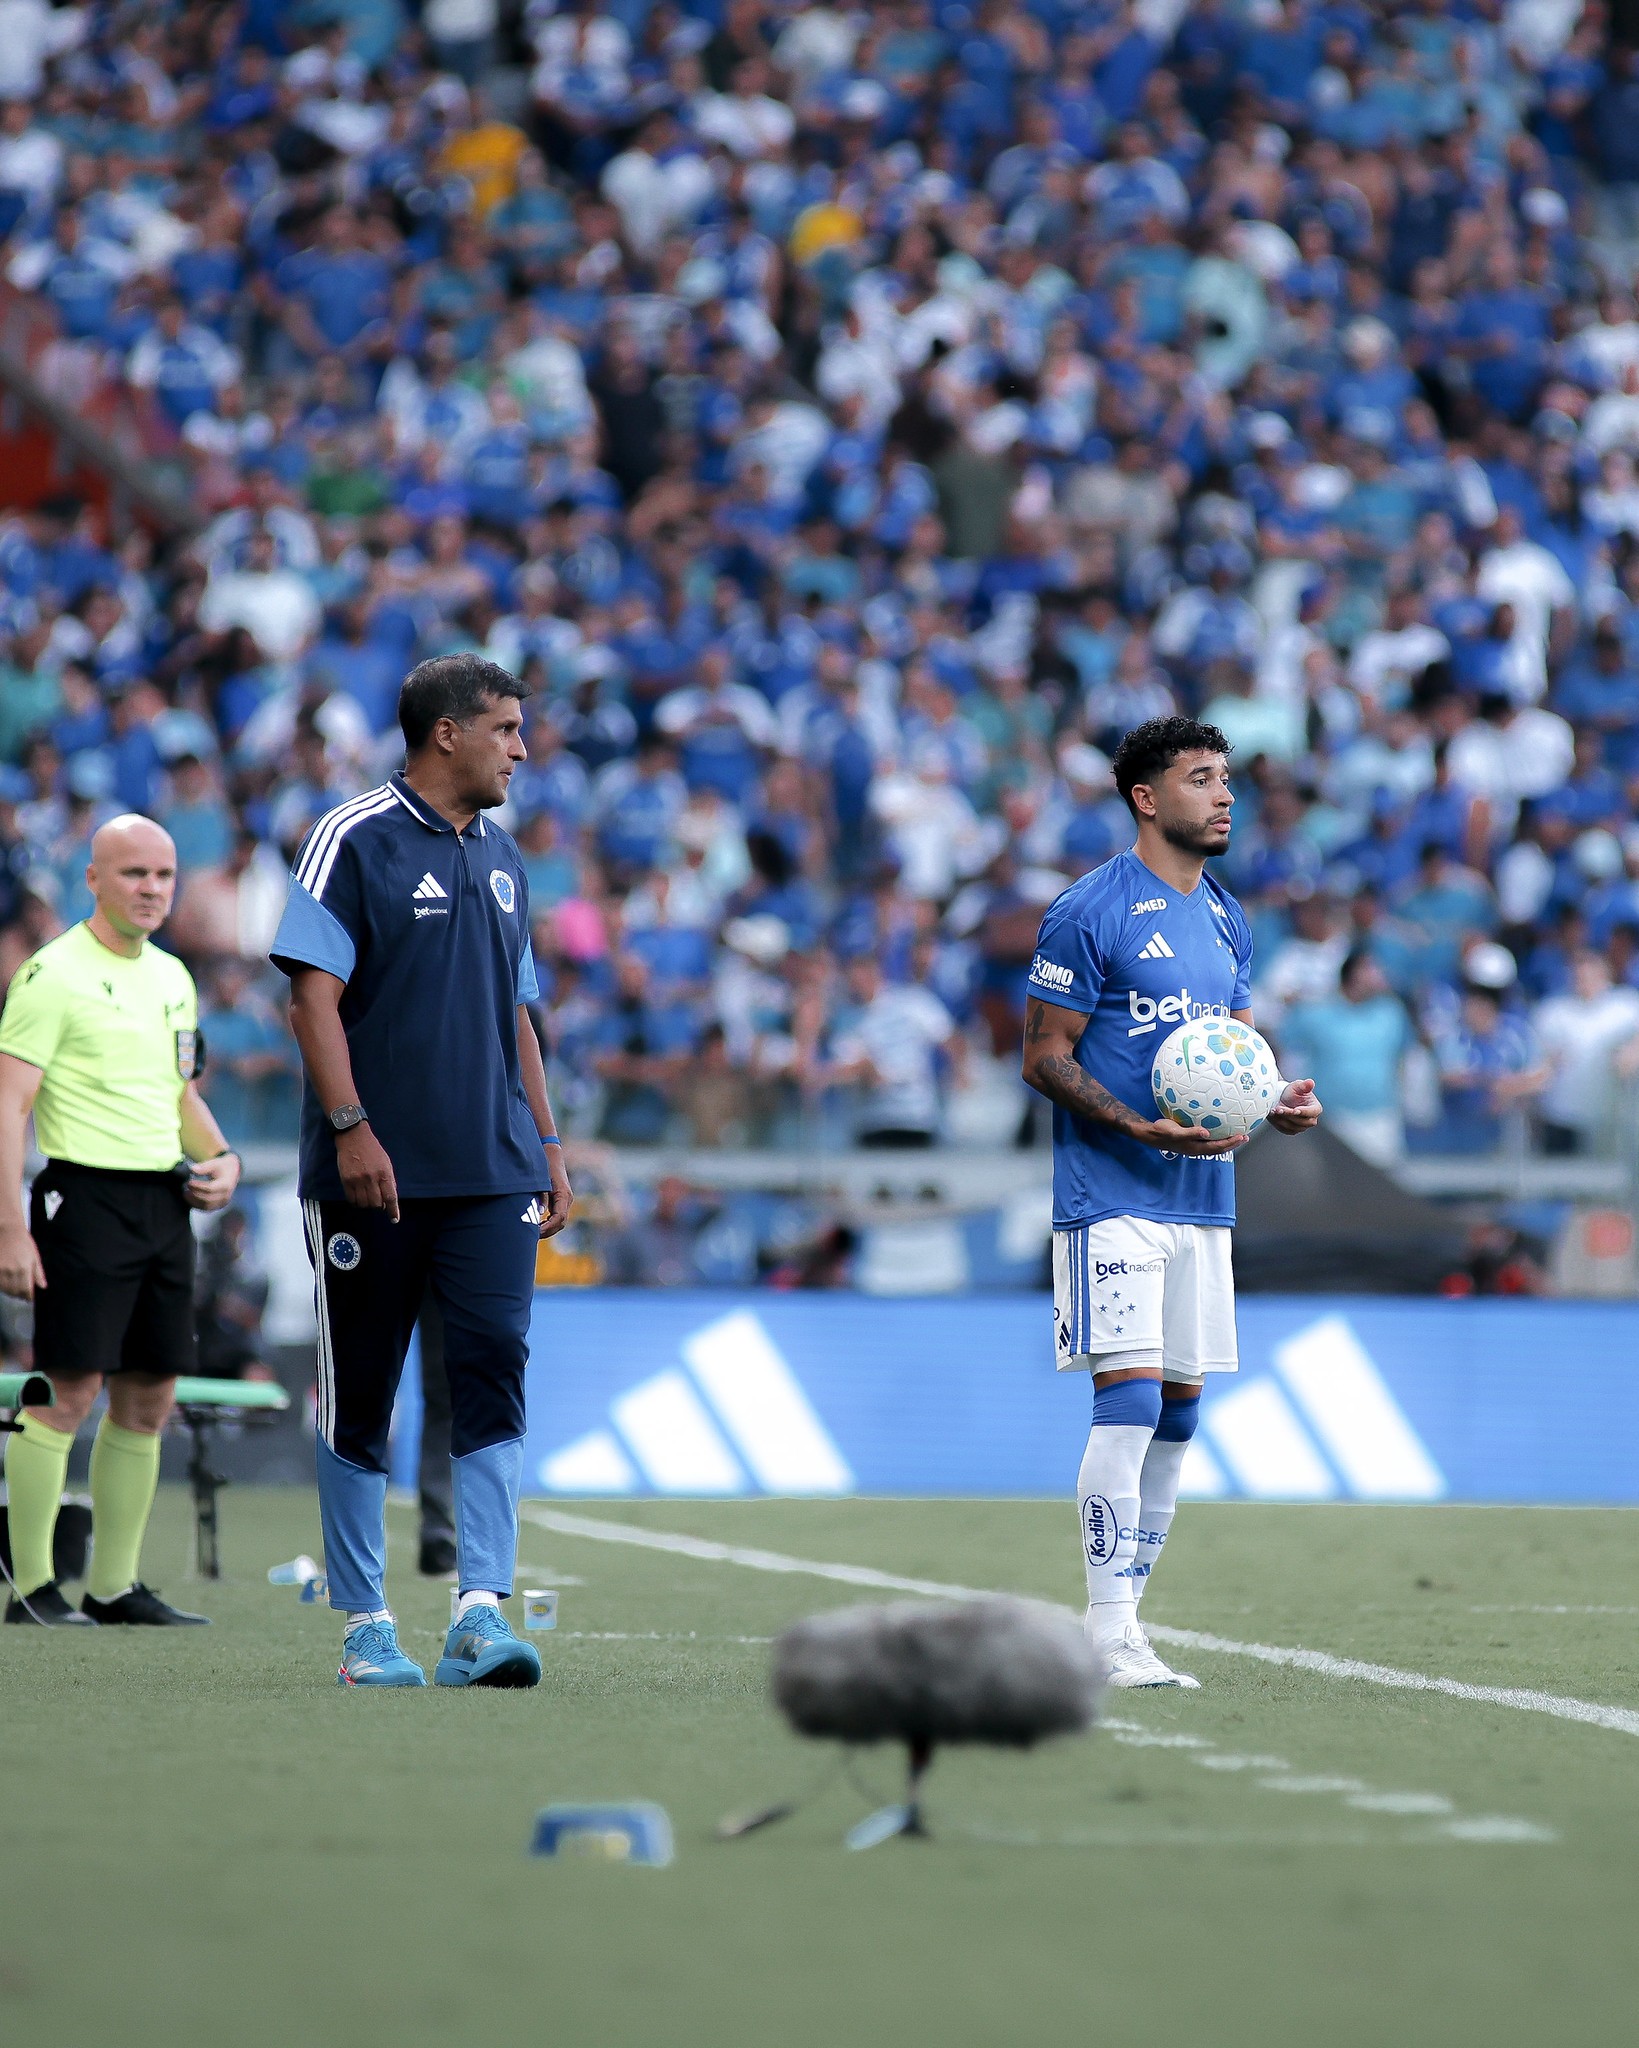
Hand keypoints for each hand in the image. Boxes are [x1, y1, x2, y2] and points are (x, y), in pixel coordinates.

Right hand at [0, 1220, 43, 1297]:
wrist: (7, 1230)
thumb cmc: (23, 1242)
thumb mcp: (34, 1256)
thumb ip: (38, 1273)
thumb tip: (43, 1286)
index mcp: (24, 1269)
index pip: (26, 1290)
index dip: (28, 1296)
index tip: (30, 1298)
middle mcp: (11, 1271)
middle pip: (15, 1291)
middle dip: (19, 1294)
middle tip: (22, 1294)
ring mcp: (0, 1270)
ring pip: (5, 1288)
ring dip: (10, 1291)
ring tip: (14, 1289)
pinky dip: (2, 1285)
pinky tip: (6, 1282)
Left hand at [186, 1152, 241, 1211]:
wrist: (232, 1172)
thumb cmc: (223, 1167)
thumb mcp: (216, 1163)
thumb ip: (205, 1166)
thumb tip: (192, 1169)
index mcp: (226, 1184)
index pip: (210, 1188)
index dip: (198, 1186)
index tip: (189, 1182)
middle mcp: (225, 1196)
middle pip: (207, 1199)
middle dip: (194, 1193)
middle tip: (185, 1186)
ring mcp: (222, 1202)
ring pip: (205, 1206)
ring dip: (194, 1200)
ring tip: (186, 1192)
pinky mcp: (218, 1206)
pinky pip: (206, 1209)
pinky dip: (196, 1204)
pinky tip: (190, 1198)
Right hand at [335, 1122, 399, 1220]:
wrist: (353, 1138)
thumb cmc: (372, 1150)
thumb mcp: (386, 1163)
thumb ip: (388, 1180)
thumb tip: (389, 1199)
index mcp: (384, 1173)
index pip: (390, 1197)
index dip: (393, 1210)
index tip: (394, 1219)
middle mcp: (371, 1178)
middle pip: (376, 1204)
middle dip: (378, 1205)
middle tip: (378, 1200)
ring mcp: (358, 1180)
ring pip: (363, 1204)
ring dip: (367, 1204)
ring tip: (367, 1197)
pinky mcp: (346, 1180)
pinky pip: (351, 1199)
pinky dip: (356, 1202)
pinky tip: (358, 1196)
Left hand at [539, 1150, 573, 1238]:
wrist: (550, 1152)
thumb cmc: (543, 1165)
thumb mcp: (540, 1180)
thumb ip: (540, 1197)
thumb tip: (538, 1215)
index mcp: (563, 1194)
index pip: (559, 1217)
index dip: (548, 1227)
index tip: (535, 1232)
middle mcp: (567, 1198)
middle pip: (561, 1222)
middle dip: (548, 1231)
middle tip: (532, 1237)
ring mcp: (565, 1199)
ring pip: (560, 1220)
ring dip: (548, 1228)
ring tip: (533, 1233)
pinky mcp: (561, 1199)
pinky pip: (557, 1215)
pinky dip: (549, 1222)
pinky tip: (537, 1224)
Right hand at [1131, 1116, 1247, 1155]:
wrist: (1151, 1134)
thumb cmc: (1162, 1132)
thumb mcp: (1175, 1131)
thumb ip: (1191, 1132)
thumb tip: (1207, 1132)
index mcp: (1195, 1147)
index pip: (1218, 1147)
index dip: (1230, 1143)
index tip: (1242, 1137)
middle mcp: (1197, 1147)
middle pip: (1219, 1148)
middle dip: (1232, 1143)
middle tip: (1245, 1137)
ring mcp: (1194, 1144)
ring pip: (1214, 1144)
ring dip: (1226, 1141)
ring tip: (1236, 1134)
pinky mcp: (1190, 1139)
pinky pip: (1208, 1138)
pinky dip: (1217, 1135)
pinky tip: (1218, 1127)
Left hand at [1266, 1076, 1321, 1134]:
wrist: (1283, 1097)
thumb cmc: (1293, 1091)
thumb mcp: (1297, 1086)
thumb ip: (1304, 1085)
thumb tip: (1310, 1082)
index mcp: (1316, 1108)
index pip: (1312, 1112)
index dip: (1304, 1112)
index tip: (1295, 1110)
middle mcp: (1311, 1119)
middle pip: (1302, 1121)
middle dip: (1289, 1115)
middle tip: (1279, 1108)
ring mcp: (1301, 1126)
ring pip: (1292, 1126)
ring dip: (1282, 1118)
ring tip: (1274, 1110)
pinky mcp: (1291, 1130)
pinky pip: (1285, 1129)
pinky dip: (1278, 1122)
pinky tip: (1273, 1114)